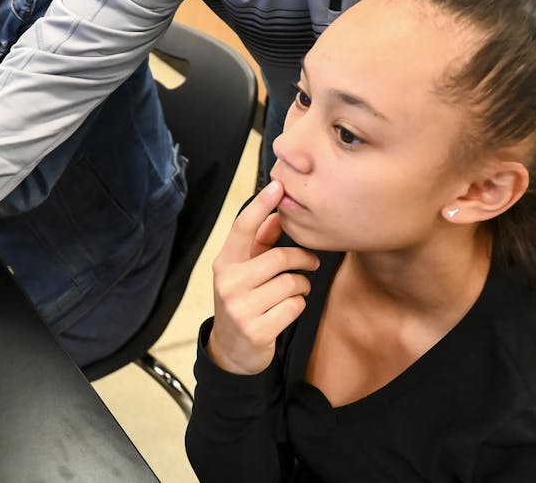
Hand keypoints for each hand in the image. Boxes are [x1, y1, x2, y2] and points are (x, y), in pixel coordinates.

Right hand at [207, 179, 318, 375]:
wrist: (231, 351)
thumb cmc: (243, 301)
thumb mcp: (244, 272)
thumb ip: (259, 245)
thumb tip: (279, 214)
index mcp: (224, 262)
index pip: (242, 228)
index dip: (261, 205)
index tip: (276, 186)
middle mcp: (228, 282)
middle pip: (279, 258)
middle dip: (302, 259)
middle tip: (311, 263)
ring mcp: (240, 308)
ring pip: (291, 284)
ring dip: (301, 287)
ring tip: (295, 291)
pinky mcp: (256, 330)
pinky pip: (294, 307)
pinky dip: (298, 307)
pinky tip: (286, 311)